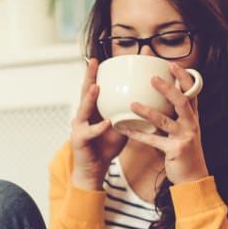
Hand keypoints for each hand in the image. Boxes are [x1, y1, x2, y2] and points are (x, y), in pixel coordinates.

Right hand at [69, 58, 128, 189]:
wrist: (94, 169)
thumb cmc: (105, 147)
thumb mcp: (120, 126)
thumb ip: (128, 113)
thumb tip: (148, 101)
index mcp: (92, 110)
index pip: (94, 87)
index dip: (97, 74)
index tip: (103, 59)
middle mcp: (83, 115)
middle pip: (84, 92)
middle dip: (89, 76)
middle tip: (94, 62)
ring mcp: (79, 126)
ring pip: (83, 109)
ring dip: (90, 98)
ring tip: (97, 87)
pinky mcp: (79, 140)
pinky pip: (90, 132)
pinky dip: (98, 128)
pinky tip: (106, 123)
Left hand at [124, 62, 208, 185]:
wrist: (193, 177)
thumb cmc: (184, 151)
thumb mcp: (182, 130)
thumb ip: (173, 116)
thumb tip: (158, 99)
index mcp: (192, 117)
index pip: (191, 93)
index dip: (184, 78)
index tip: (173, 65)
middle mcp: (191, 124)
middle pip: (182, 101)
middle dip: (168, 88)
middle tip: (152, 79)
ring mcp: (184, 136)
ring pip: (165, 120)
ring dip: (148, 111)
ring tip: (132, 104)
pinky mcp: (175, 150)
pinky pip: (154, 141)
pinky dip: (140, 135)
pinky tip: (127, 130)